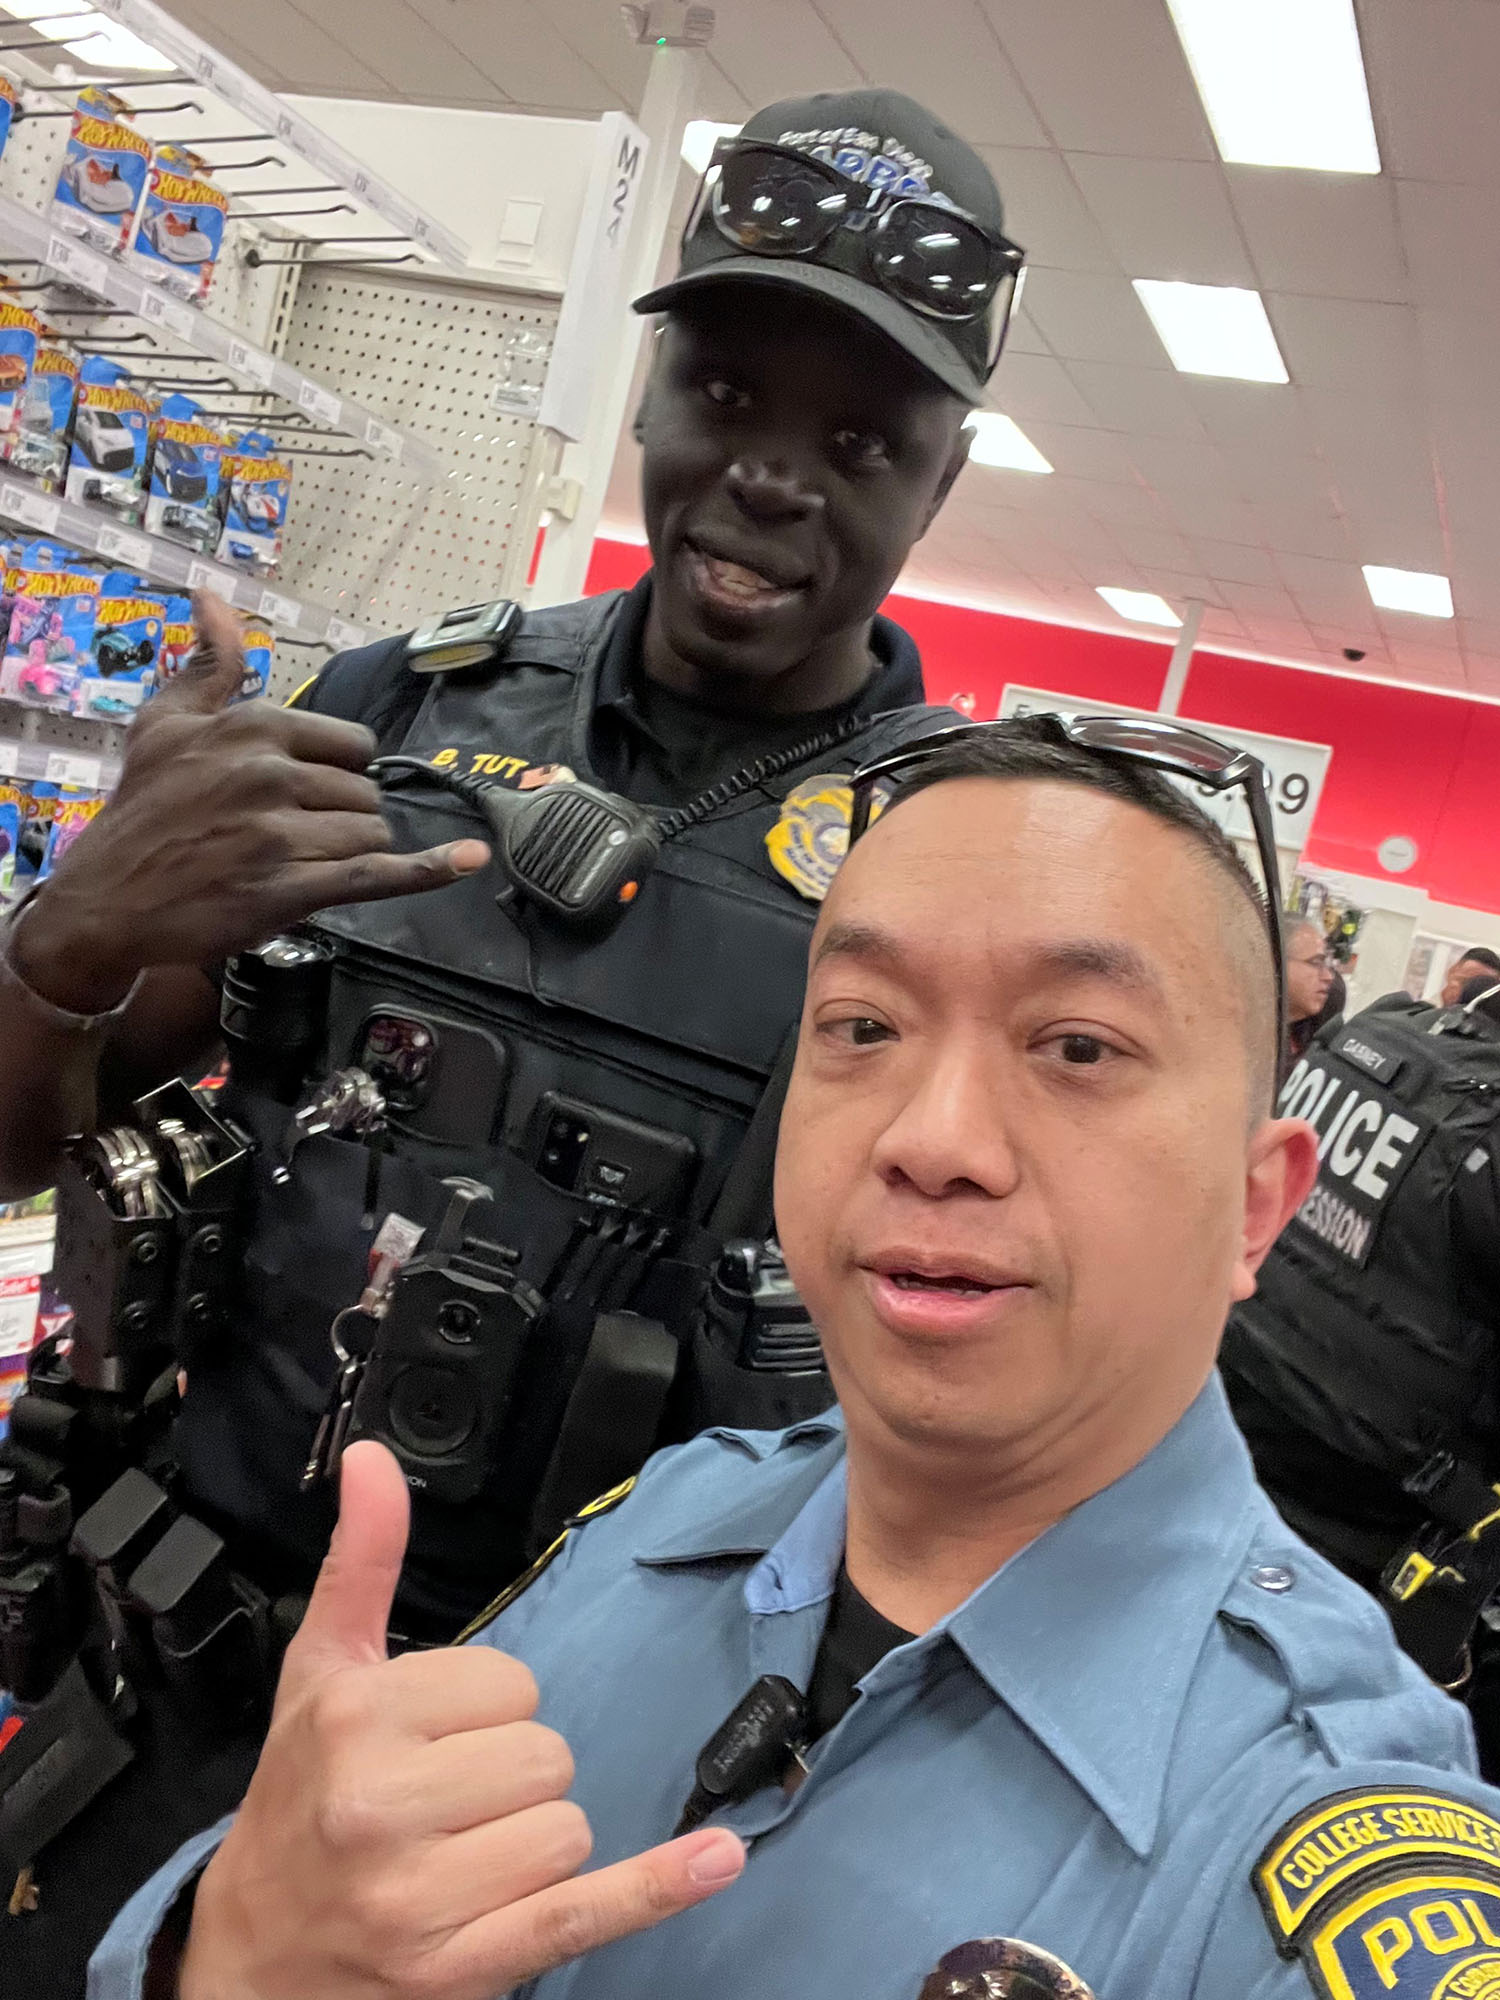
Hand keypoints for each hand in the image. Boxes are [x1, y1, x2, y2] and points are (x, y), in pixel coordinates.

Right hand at [11, 595, 490, 1013]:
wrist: (104, 901)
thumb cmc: (140, 810)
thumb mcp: (164, 724)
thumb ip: (209, 664)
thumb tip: (214, 597)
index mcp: (254, 727)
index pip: (352, 745)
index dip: (338, 773)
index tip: (304, 793)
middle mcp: (271, 774)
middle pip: (364, 792)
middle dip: (341, 816)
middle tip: (290, 835)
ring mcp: (283, 834)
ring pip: (370, 834)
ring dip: (347, 852)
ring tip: (295, 863)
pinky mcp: (292, 889)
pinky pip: (377, 874)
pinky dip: (427, 869)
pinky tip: (466, 859)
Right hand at [178, 1443, 744, 1999]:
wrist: (252, 1956)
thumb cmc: (298, 1800)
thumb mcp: (320, 1671)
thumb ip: (362, 1559)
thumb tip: (372, 1458)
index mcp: (355, 1720)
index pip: (508, 1682)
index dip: (484, 1707)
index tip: (430, 1738)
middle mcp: (381, 1807)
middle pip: (545, 1755)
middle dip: (513, 1775)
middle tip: (447, 1802)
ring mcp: (422, 1897)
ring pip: (567, 1830)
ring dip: (535, 1843)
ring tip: (462, 1858)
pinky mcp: (462, 1966)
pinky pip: (582, 1914)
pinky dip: (655, 1888)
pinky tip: (716, 1858)